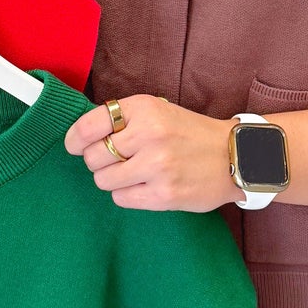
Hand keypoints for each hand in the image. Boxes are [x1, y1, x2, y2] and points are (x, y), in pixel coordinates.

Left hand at [65, 94, 235, 212]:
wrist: (235, 156)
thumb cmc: (189, 133)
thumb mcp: (158, 111)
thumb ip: (123, 120)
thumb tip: (80, 137)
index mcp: (144, 109)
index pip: (90, 125)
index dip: (74, 138)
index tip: (73, 146)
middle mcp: (150, 135)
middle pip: (93, 156)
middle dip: (98, 160)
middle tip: (116, 160)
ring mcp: (157, 166)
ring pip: (103, 180)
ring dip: (112, 179)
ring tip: (132, 173)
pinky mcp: (164, 194)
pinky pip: (121, 198)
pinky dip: (126, 194)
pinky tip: (144, 186)